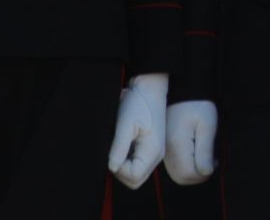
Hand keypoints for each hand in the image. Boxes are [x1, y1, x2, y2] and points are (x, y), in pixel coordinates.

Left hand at [108, 72, 168, 189]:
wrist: (150, 89)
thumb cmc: (138, 103)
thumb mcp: (125, 124)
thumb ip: (119, 147)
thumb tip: (112, 167)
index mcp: (152, 150)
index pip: (133, 177)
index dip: (118, 170)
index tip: (112, 154)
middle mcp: (157, 155)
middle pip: (135, 180)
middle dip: (120, 172)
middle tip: (113, 153)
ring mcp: (155, 153)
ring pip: (136, 174)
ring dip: (124, 167)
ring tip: (118, 148)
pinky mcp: (151, 148)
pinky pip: (138, 164)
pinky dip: (127, 161)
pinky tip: (123, 146)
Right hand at [164, 100, 217, 185]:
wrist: (184, 93)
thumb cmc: (198, 106)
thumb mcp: (207, 125)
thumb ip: (205, 150)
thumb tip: (206, 172)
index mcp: (176, 144)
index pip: (188, 173)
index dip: (204, 173)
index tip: (215, 162)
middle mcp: (166, 151)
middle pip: (182, 178)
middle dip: (199, 175)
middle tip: (213, 162)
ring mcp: (164, 152)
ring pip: (178, 175)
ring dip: (194, 172)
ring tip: (207, 159)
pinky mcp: (166, 150)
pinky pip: (175, 168)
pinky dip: (187, 168)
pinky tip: (198, 156)